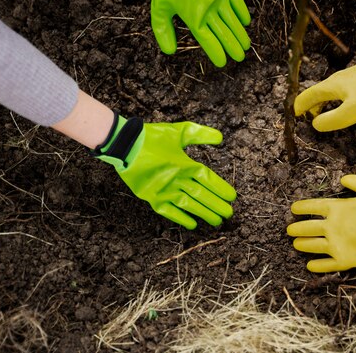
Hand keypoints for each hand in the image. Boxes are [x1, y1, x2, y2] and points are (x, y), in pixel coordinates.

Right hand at [96, 116, 235, 229]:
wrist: (124, 144)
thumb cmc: (153, 136)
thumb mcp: (179, 131)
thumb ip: (200, 134)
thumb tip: (220, 138)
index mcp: (185, 164)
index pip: (208, 179)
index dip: (221, 189)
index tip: (232, 197)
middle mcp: (177, 179)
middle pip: (202, 195)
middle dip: (217, 206)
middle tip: (229, 214)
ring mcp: (163, 190)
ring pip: (189, 206)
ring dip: (204, 214)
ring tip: (216, 221)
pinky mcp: (151, 197)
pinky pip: (169, 212)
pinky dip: (181, 218)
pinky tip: (192, 224)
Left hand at [150, 0, 250, 66]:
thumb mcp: (159, 8)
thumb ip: (163, 31)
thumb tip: (170, 51)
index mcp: (193, 18)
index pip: (210, 42)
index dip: (217, 54)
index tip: (222, 62)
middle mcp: (209, 10)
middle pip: (226, 35)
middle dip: (234, 48)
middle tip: (239, 57)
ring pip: (235, 22)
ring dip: (241, 36)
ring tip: (246, 46)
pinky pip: (238, 4)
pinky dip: (242, 15)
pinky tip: (245, 23)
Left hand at [287, 175, 355, 271]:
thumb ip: (355, 182)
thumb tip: (343, 178)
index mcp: (337, 207)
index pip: (312, 206)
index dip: (301, 208)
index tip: (293, 209)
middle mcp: (332, 226)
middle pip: (307, 228)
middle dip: (296, 228)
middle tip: (289, 230)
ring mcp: (336, 244)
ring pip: (312, 246)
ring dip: (302, 245)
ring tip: (296, 244)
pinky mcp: (345, 260)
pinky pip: (326, 265)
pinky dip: (316, 266)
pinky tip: (310, 266)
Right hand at [294, 48, 355, 131]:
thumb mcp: (350, 113)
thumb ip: (330, 120)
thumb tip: (315, 123)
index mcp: (330, 86)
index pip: (307, 96)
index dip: (299, 107)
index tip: (295, 115)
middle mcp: (337, 78)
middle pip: (317, 92)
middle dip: (310, 105)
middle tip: (309, 117)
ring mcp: (349, 76)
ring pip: (329, 89)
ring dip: (323, 102)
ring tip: (324, 112)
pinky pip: (341, 88)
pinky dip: (335, 98)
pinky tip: (345, 102)